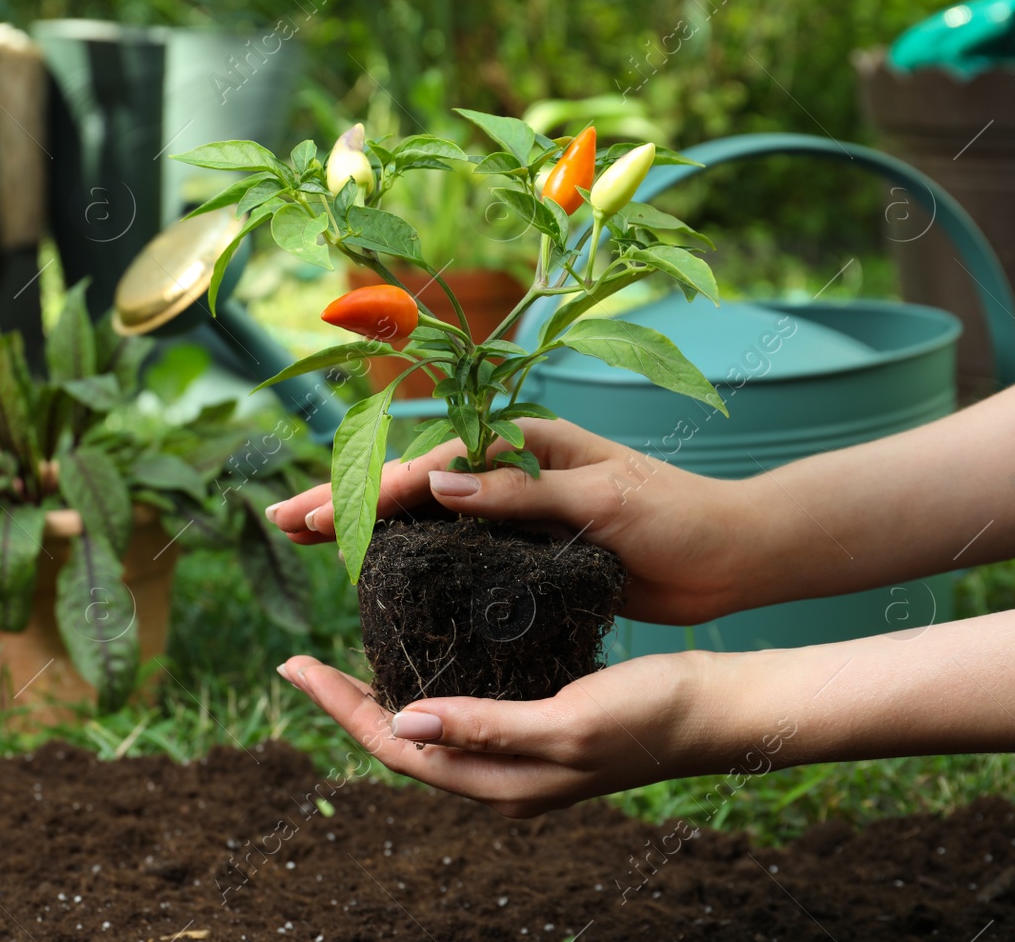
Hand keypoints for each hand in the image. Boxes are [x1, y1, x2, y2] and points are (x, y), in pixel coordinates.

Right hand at [267, 416, 753, 624]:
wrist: (732, 557)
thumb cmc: (678, 518)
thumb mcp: (602, 499)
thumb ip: (520, 493)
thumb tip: (436, 486)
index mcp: (525, 443)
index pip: (432, 464)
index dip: (371, 488)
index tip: (321, 512)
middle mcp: (510, 471)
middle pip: (412, 483)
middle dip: (346, 499)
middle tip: (282, 521)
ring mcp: (513, 511)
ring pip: (422, 515)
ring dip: (364, 526)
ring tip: (306, 540)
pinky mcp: (524, 551)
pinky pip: (452, 549)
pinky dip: (407, 555)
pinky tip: (373, 572)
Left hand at [277, 651, 712, 817]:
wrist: (716, 711)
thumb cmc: (651, 715)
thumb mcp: (566, 721)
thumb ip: (486, 727)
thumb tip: (404, 726)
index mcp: (501, 783)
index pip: (396, 748)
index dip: (341, 708)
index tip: (296, 666)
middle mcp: (501, 777)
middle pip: (400, 743)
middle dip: (346, 704)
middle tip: (299, 661)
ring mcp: (518, 755)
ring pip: (428, 728)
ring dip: (381, 696)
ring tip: (340, 657)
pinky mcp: (537, 725)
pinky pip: (462, 711)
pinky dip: (428, 684)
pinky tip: (418, 654)